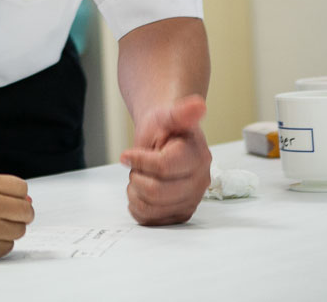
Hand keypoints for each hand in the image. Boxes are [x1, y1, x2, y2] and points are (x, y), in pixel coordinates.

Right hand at [0, 174, 32, 259]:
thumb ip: (2, 190)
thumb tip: (30, 202)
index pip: (22, 188)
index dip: (18, 194)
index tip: (11, 199)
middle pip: (26, 210)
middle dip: (22, 213)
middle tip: (11, 215)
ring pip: (20, 230)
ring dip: (10, 228)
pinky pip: (8, 246)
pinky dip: (0, 242)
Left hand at [119, 95, 210, 225]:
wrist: (164, 138)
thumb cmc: (164, 127)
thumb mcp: (167, 115)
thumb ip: (181, 113)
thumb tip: (198, 105)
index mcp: (198, 158)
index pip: (163, 167)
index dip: (139, 160)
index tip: (127, 154)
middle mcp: (199, 183)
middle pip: (156, 192)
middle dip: (137, 177)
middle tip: (137, 167)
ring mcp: (191, 200)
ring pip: (151, 208)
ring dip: (135, 192)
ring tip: (140, 177)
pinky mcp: (179, 213)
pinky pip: (151, 220)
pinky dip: (138, 207)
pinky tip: (141, 192)